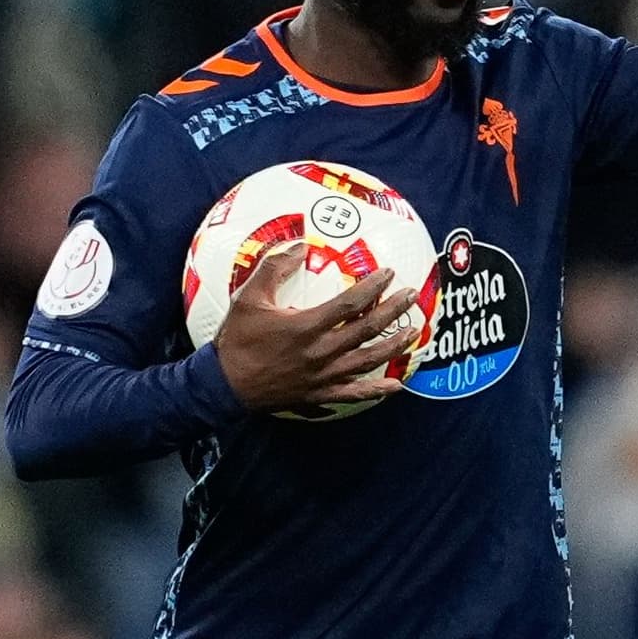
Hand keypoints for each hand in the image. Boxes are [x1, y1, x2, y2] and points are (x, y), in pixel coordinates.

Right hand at [210, 253, 416, 413]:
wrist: (225, 384)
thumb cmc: (237, 339)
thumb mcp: (249, 297)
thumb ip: (274, 268)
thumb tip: (299, 245)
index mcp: (306, 326)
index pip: (350, 304)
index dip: (373, 288)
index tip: (388, 273)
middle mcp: (320, 352)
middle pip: (366, 330)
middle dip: (393, 311)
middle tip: (411, 297)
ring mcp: (323, 375)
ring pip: (367, 360)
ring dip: (393, 346)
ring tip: (412, 333)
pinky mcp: (320, 393)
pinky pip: (354, 393)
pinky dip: (377, 390)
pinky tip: (396, 385)